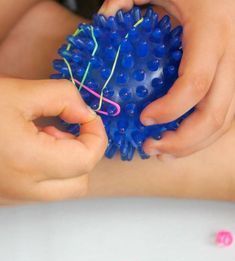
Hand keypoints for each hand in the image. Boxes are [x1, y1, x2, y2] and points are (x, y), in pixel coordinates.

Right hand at [0, 78, 106, 203]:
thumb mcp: (16, 91)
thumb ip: (61, 97)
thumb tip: (85, 111)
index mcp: (28, 160)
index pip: (86, 160)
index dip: (97, 135)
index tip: (87, 116)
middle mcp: (24, 189)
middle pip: (80, 182)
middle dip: (82, 153)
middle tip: (62, 129)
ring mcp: (13, 197)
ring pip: (62, 190)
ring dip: (65, 164)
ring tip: (41, 137)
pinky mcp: (5, 198)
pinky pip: (42, 191)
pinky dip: (48, 172)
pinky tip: (28, 149)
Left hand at [100, 0, 234, 157]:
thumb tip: (103, 22)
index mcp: (211, 34)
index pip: (195, 84)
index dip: (170, 109)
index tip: (144, 119)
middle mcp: (230, 57)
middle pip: (214, 115)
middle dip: (182, 141)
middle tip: (151, 147)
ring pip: (223, 122)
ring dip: (192, 145)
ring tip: (162, 152)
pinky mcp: (232, 81)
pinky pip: (224, 116)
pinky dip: (202, 136)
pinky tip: (179, 142)